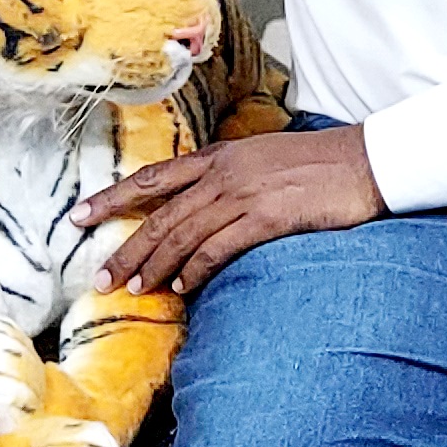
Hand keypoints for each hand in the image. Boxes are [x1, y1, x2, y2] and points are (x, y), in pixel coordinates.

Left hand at [72, 124, 385, 298]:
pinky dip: (198, 269)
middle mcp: (224, 173)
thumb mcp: (265, 161)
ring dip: (155, 266)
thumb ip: (231, 180)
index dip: (112, 198)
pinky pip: (219, 247)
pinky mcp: (267, 216)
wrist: (367, 161)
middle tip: (101, 277)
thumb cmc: (321, 165)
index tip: (79, 216)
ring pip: (182, 234)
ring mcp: (244, 193)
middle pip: (159, 214)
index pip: (153, 178)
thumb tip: (204, 209)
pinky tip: (185, 287)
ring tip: (135, 289)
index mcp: (221, 157)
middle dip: (126, 248)